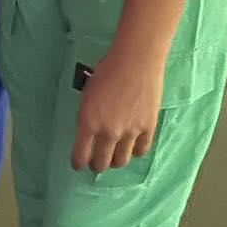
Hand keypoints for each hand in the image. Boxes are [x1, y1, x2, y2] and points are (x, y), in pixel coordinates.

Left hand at [71, 47, 164, 172]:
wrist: (135, 61)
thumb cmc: (107, 71)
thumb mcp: (87, 95)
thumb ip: (87, 117)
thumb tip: (89, 133)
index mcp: (88, 122)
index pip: (80, 155)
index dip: (78, 163)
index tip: (78, 165)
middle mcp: (108, 132)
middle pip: (101, 163)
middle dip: (97, 165)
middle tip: (97, 163)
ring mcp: (130, 132)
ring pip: (121, 161)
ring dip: (116, 161)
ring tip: (115, 157)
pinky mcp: (148, 128)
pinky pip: (141, 150)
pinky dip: (136, 151)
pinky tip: (133, 147)